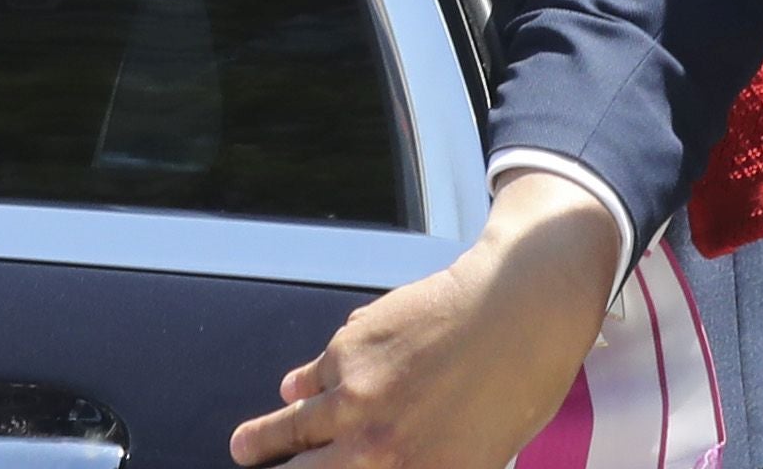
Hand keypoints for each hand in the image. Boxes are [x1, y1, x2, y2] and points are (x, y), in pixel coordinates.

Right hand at [231, 171, 629, 468]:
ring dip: (263, 438)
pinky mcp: (347, 349)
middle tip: (255, 467)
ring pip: (293, 425)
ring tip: (244, 446)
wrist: (519, 310)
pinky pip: (313, 375)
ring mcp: (355, 396)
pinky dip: (304, 384)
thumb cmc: (518, 384)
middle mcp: (376, 447)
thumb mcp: (476, 454)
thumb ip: (422, 463)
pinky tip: (296, 388)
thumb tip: (365, 456)